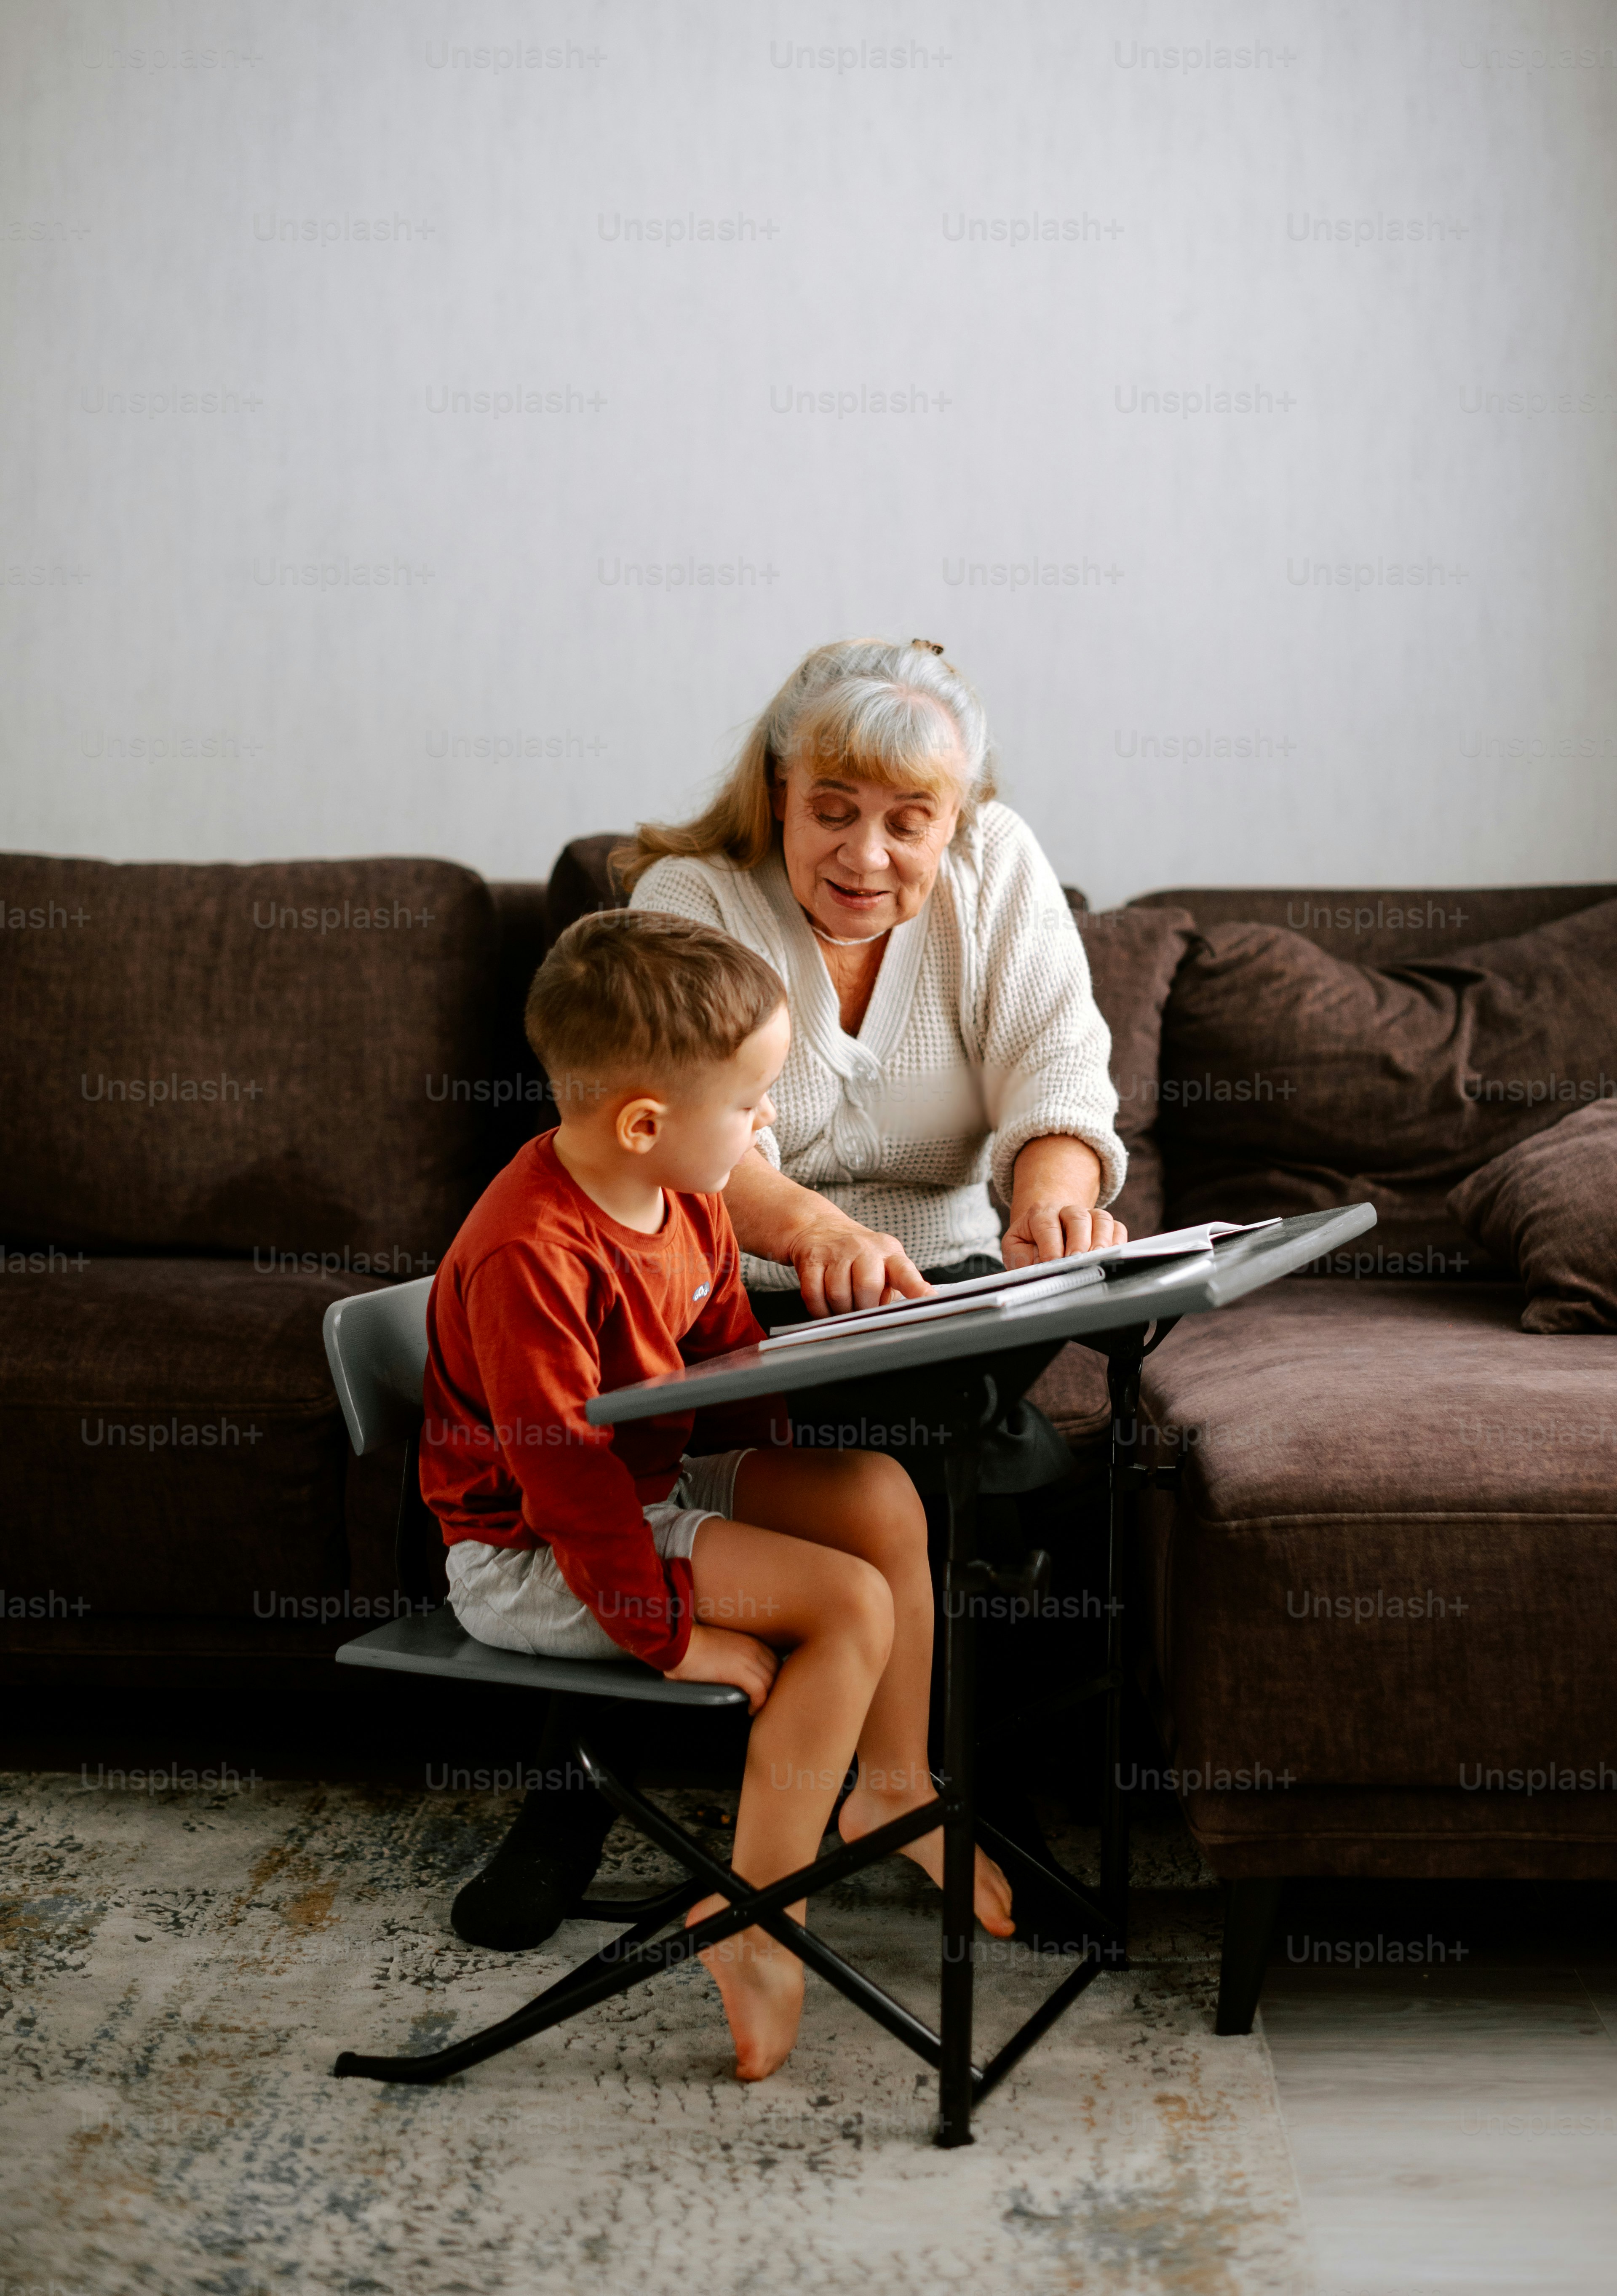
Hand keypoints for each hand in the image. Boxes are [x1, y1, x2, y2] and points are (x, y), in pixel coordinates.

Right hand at [665, 1622, 779, 1715]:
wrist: (682, 1643)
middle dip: (774, 1687)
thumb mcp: (724, 1644)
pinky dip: (758, 1704)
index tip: (767, 1688)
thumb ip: (737, 1653)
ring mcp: (749, 1659)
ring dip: (768, 1698)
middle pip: (778, 1671)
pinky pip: (761, 1692)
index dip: (773, 1676)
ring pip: (772, 1683)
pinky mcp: (740, 1672)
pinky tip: (751, 1710)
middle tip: (765, 1701)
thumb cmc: (695, 1645)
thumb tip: (738, 1669)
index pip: (775, 1660)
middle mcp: (755, 1647)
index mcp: (752, 1640)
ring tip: (758, 1708)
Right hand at [782, 1209, 931, 1318]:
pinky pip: (813, 1295)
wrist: (820, 1228)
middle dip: (864, 1307)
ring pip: (838, 1294)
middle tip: (861, 1309)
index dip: (917, 1289)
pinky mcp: (811, 1260)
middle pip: (867, 1287)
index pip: (905, 1272)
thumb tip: (901, 1315)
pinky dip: (820, 1309)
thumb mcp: (884, 1266)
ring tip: (844, 1306)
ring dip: (840, 1310)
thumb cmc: (859, 1256)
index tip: (929, 1299)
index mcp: (889, 1253)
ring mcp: (835, 1252)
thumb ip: (896, 1289)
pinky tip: (826, 1306)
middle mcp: (864, 1248)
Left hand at [1002, 1200, 1128, 1267]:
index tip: (1051, 1263)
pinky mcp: (1105, 1225)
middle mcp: (1066, 1211)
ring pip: (1101, 1219)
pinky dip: (1117, 1242)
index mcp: (1041, 1213)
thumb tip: (1038, 1269)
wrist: (1043, 1227)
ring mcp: (1089, 1215)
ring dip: (1101, 1241)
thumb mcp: (1015, 1247)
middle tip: (1076, 1261)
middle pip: (1077, 1218)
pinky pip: (1117, 1228)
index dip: (1050, 1245)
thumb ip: (1021, 1257)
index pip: (1047, 1225)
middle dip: (1078, 1241)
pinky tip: (1111, 1257)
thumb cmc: (1029, 1241)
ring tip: (1097, 1260)